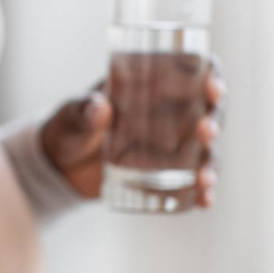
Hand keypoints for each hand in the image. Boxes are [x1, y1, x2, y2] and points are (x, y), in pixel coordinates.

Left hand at [41, 59, 225, 208]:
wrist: (59, 167)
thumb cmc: (68, 128)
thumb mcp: (72, 115)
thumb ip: (83, 110)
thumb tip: (100, 109)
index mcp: (151, 84)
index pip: (191, 71)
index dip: (210, 75)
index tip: (213, 88)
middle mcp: (169, 112)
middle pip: (207, 111)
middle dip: (214, 121)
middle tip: (206, 132)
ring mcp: (171, 144)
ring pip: (204, 149)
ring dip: (211, 161)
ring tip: (206, 178)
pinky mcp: (165, 173)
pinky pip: (191, 180)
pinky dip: (201, 191)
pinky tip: (205, 200)